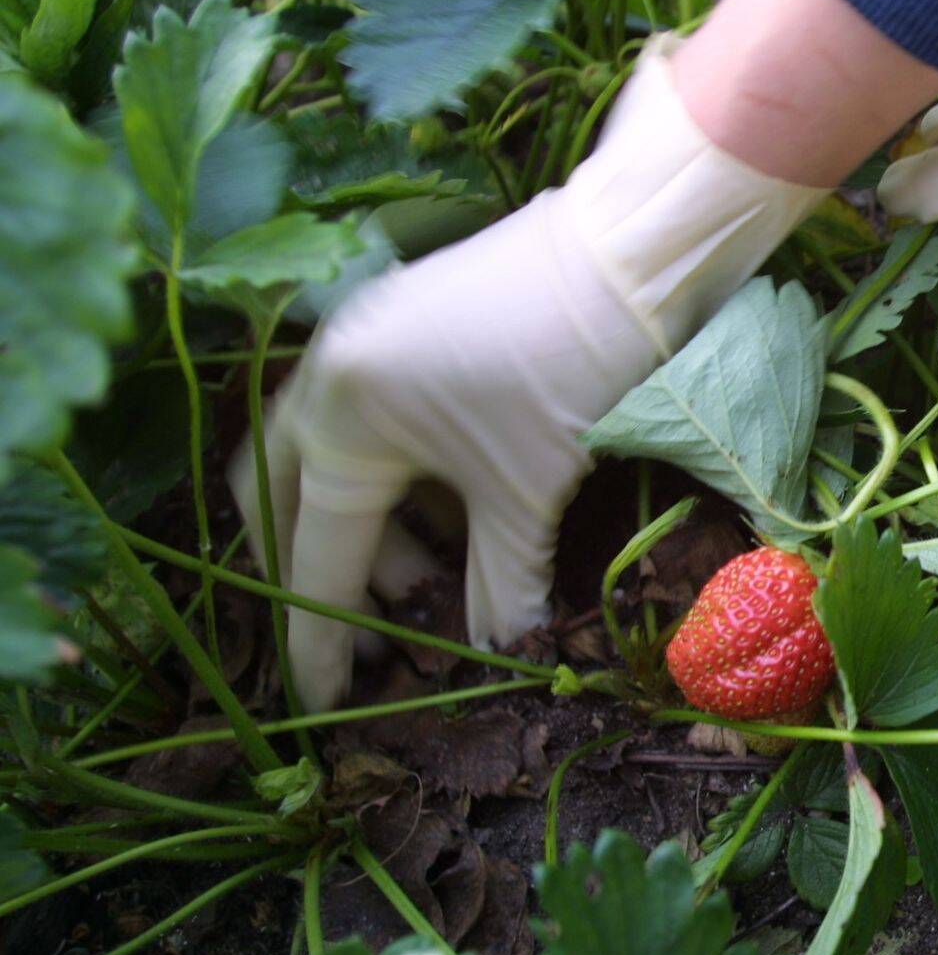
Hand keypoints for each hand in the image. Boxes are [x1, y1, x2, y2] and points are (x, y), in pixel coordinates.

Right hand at [234, 39, 825, 710]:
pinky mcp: (401, 324)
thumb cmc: (576, 366)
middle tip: (364, 636)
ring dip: (365, 528)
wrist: (633, 248)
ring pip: (327, 459)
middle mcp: (326, 375)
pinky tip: (450, 517)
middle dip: (316, 573)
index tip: (325, 706)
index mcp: (341, 417)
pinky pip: (368, 422)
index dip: (322, 640)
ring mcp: (360, 340)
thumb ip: (501, 583)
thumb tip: (501, 654)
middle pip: (286, 499)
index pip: (317, 556)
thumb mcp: (530, 490)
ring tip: (428, 582)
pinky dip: (397, 480)